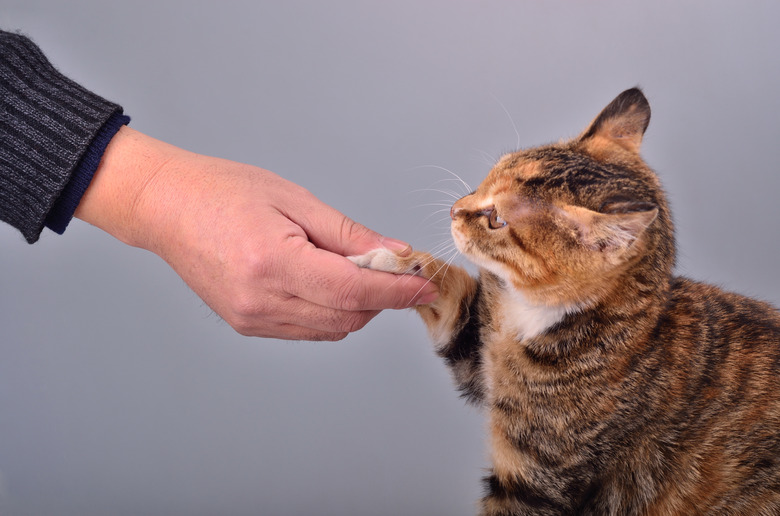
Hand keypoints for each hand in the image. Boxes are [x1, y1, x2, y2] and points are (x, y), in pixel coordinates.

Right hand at [75, 127, 436, 339]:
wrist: (166, 208)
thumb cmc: (223, 191)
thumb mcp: (294, 199)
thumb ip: (349, 233)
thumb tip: (395, 253)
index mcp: (273, 263)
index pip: (354, 292)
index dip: (397, 291)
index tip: (424, 285)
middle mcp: (261, 302)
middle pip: (348, 318)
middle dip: (382, 298)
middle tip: (395, 268)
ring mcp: (252, 319)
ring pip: (331, 329)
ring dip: (358, 306)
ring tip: (357, 269)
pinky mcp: (248, 325)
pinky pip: (308, 329)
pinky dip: (331, 311)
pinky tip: (328, 282)